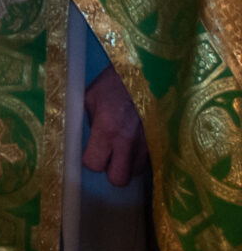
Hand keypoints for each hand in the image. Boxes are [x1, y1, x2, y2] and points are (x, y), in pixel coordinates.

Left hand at [84, 64, 149, 186]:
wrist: (148, 70)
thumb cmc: (115, 81)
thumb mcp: (91, 97)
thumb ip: (88, 121)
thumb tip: (88, 139)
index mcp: (107, 129)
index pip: (94, 164)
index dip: (90, 160)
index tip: (91, 150)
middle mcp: (129, 142)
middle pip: (119, 179)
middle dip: (111, 170)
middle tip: (109, 155)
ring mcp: (149, 144)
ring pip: (136, 173)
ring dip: (128, 164)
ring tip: (125, 147)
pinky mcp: (163, 142)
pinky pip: (151, 162)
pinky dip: (143, 158)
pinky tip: (138, 143)